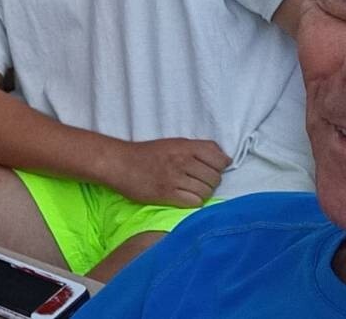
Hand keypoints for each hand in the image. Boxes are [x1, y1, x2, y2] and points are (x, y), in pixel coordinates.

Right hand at [103, 138, 230, 207]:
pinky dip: (193, 202)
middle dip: (210, 182)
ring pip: (206, 192)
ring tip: (190, 190)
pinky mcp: (167, 194)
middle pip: (214, 178)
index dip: (220, 166)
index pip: (220, 159)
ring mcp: (175, 178)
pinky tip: (184, 197)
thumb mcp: (174, 143)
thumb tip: (224, 159)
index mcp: (186, 146)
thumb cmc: (147, 154)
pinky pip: (194, 202)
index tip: (211, 169)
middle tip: (198, 181)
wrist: (120, 163)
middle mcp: (182, 161)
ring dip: (202, 193)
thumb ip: (198, 148)